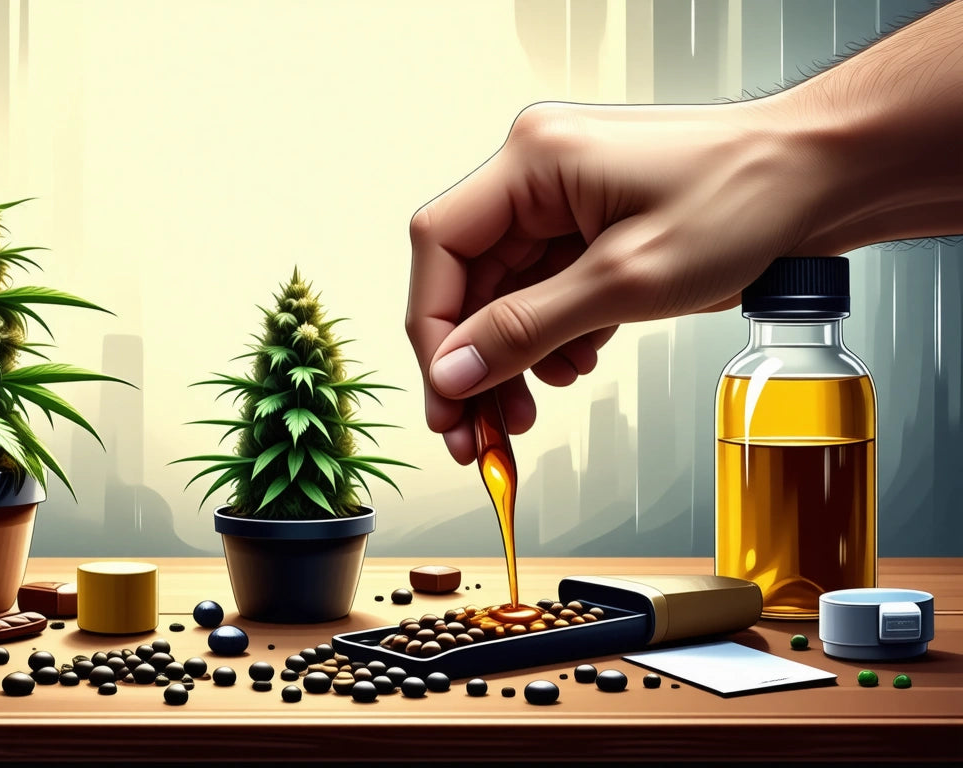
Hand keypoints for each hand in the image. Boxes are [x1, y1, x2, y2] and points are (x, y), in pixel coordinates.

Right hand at [405, 98, 829, 463]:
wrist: (825, 178)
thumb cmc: (748, 199)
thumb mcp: (627, 281)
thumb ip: (528, 330)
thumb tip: (453, 374)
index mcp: (534, 160)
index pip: (440, 244)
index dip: (432, 327)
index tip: (446, 393)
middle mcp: (538, 172)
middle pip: (468, 275)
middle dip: (473, 357)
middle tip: (475, 431)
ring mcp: (564, 197)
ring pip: (505, 290)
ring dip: (512, 356)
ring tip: (527, 412)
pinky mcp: (591, 223)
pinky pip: (544, 288)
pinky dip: (551, 336)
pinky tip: (574, 366)